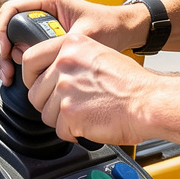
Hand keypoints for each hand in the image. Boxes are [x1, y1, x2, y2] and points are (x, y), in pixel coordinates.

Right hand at [0, 0, 145, 84]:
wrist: (124, 31)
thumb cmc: (109, 27)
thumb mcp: (82, 36)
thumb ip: (56, 45)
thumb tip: (31, 57)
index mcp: (49, 1)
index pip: (11, 10)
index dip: (2, 31)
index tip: (5, 51)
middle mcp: (43, 11)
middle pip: (10, 28)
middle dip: (4, 51)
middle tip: (7, 71)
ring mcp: (45, 25)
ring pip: (16, 40)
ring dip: (11, 59)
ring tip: (12, 76)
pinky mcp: (49, 38)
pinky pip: (28, 49)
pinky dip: (23, 63)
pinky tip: (23, 76)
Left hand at [19, 32, 157, 144]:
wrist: (149, 102)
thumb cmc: (132, 84)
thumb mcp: (99, 55)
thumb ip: (72, 61)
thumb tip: (51, 74)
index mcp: (71, 45)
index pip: (30, 60)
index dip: (31, 78)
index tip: (38, 87)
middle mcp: (65, 64)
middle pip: (35, 92)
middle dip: (49, 104)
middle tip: (69, 107)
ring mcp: (66, 89)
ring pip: (46, 114)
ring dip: (62, 120)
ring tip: (85, 115)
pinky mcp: (70, 113)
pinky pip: (59, 131)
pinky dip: (73, 133)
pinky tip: (89, 125)